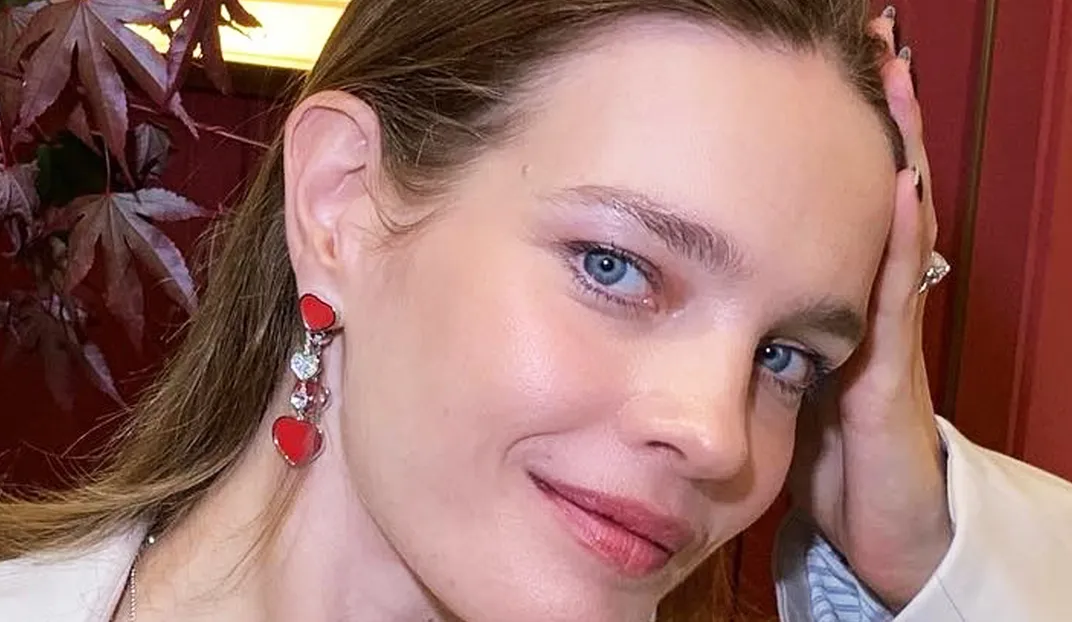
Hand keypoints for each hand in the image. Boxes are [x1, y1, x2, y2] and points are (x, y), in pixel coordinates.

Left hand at [786, 7, 952, 610]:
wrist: (875, 526)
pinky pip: (898, 288)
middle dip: (875, 116)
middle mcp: (864, 298)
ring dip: (896, 146)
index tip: (819, 66)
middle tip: (872, 40)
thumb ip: (740, 328)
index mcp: (828, 296)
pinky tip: (900, 178)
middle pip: (870, 187)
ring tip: (892, 75)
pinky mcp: (892, 367)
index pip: (829, 198)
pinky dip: (901, 232)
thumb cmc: (821, 453)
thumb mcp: (770, 376)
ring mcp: (885, 326)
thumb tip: (673, 288)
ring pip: (894, 219)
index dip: (827, 134)